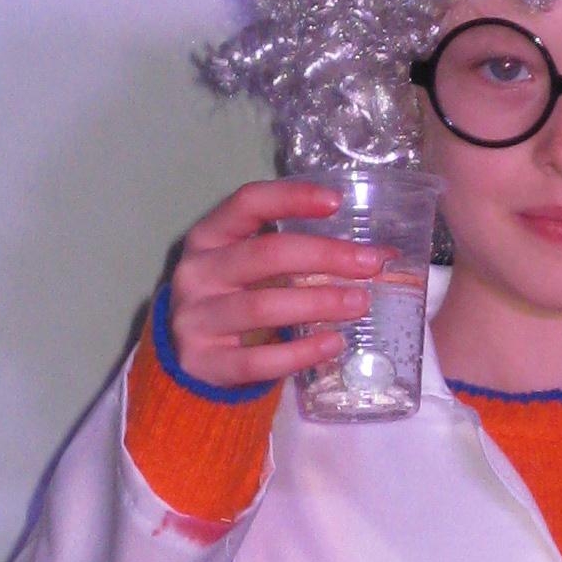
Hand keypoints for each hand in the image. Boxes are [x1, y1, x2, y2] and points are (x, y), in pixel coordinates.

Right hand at [163, 180, 387, 391]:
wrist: (184, 358)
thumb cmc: (229, 299)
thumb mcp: (245, 267)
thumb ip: (296, 255)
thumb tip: (377, 254)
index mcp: (207, 238)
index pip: (247, 204)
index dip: (291, 197)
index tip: (336, 202)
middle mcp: (197, 273)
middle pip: (264, 255)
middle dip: (323, 256)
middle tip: (369, 264)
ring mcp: (196, 320)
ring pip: (262, 307)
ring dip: (318, 303)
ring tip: (359, 303)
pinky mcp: (204, 363)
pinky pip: (258, 360)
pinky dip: (300, 353)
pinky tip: (332, 344)